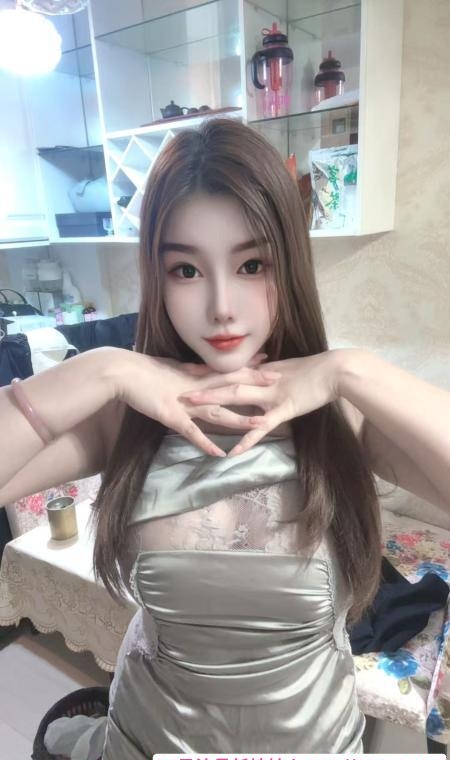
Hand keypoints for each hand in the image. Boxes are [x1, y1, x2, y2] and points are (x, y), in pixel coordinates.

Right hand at [115, 351, 279, 456]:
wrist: (121, 373)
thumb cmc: (141, 370)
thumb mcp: (168, 369)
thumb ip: (185, 374)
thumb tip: (195, 372)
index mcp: (194, 376)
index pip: (227, 371)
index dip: (249, 368)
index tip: (269, 363)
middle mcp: (195, 388)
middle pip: (231, 387)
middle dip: (255, 385)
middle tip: (279, 383)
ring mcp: (185, 403)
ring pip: (219, 412)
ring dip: (240, 419)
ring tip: (261, 424)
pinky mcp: (171, 416)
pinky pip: (192, 432)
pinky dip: (205, 443)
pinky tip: (219, 454)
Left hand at [180, 351, 340, 455]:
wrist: (336, 371)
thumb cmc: (316, 371)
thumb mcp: (289, 370)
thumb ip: (272, 374)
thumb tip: (261, 374)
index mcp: (263, 371)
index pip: (232, 370)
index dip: (209, 371)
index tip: (189, 371)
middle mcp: (262, 380)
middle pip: (227, 381)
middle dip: (202, 385)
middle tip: (179, 389)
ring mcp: (271, 395)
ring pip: (237, 397)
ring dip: (214, 403)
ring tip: (193, 410)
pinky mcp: (284, 409)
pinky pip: (262, 427)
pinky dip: (247, 439)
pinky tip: (233, 451)